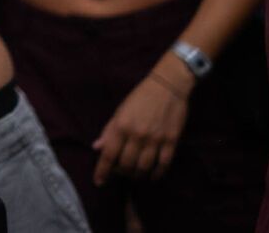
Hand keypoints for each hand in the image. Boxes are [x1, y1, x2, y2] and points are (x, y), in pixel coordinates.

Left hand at [92, 64, 190, 183]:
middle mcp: (137, 135)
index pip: (109, 154)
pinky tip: (152, 175)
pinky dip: (156, 174)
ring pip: (144, 168)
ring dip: (137, 175)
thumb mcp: (120, 110)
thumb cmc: (140, 96)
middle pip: (127, 165)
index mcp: (121, 126)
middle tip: (119, 172)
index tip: (98, 182)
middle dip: (121, 173)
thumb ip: (109, 130)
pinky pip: (163, 164)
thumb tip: (97, 147)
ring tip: (134, 174)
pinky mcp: (171, 141)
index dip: (102, 171)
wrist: (168, 85)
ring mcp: (156, 140)